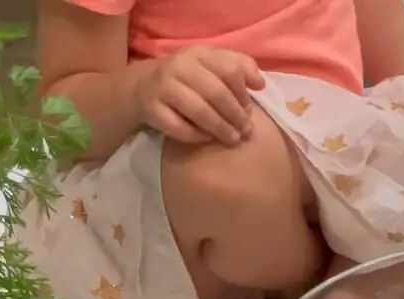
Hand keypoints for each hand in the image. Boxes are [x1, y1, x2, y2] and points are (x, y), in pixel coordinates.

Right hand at [137, 47, 262, 145]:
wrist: (143, 88)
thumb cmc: (187, 80)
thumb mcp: (211, 66)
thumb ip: (238, 68)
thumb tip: (260, 84)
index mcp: (198, 53)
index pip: (229, 69)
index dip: (243, 92)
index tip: (249, 109)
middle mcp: (179, 67)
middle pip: (216, 92)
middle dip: (235, 115)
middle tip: (246, 131)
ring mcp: (163, 87)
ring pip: (199, 111)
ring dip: (220, 128)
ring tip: (233, 139)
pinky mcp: (152, 110)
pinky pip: (180, 128)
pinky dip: (197, 136)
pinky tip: (207, 139)